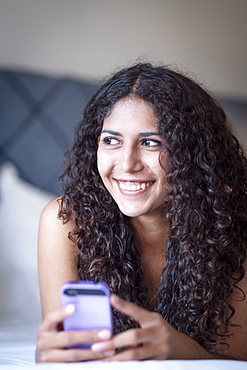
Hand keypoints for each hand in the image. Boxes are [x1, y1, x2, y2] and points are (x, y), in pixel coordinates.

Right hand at [36, 304, 112, 361]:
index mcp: (46, 326)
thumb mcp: (58, 325)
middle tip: (106, 333)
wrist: (47, 354)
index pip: (52, 317)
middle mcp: (44, 341)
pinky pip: (75, 364)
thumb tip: (90, 305)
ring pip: (73, 354)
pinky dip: (89, 360)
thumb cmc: (56, 334)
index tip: (74, 306)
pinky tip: (100, 356)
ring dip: (93, 351)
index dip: (62, 312)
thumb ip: (70, 318)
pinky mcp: (55, 367)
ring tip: (108, 347)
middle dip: (88, 335)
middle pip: (67, 337)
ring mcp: (48, 356)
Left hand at [91, 294, 212, 360]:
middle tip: (97, 346)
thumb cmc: (163, 335)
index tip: (111, 298)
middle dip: (113, 342)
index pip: (137, 310)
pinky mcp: (162, 363)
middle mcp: (158, 332)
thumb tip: (113, 316)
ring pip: (135, 355)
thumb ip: (137, 321)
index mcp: (154, 320)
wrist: (187, 351)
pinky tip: (117, 367)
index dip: (124, 304)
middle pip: (133, 336)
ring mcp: (161, 348)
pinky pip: (142, 365)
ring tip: (102, 360)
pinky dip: (128, 367)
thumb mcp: (153, 323)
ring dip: (117, 358)